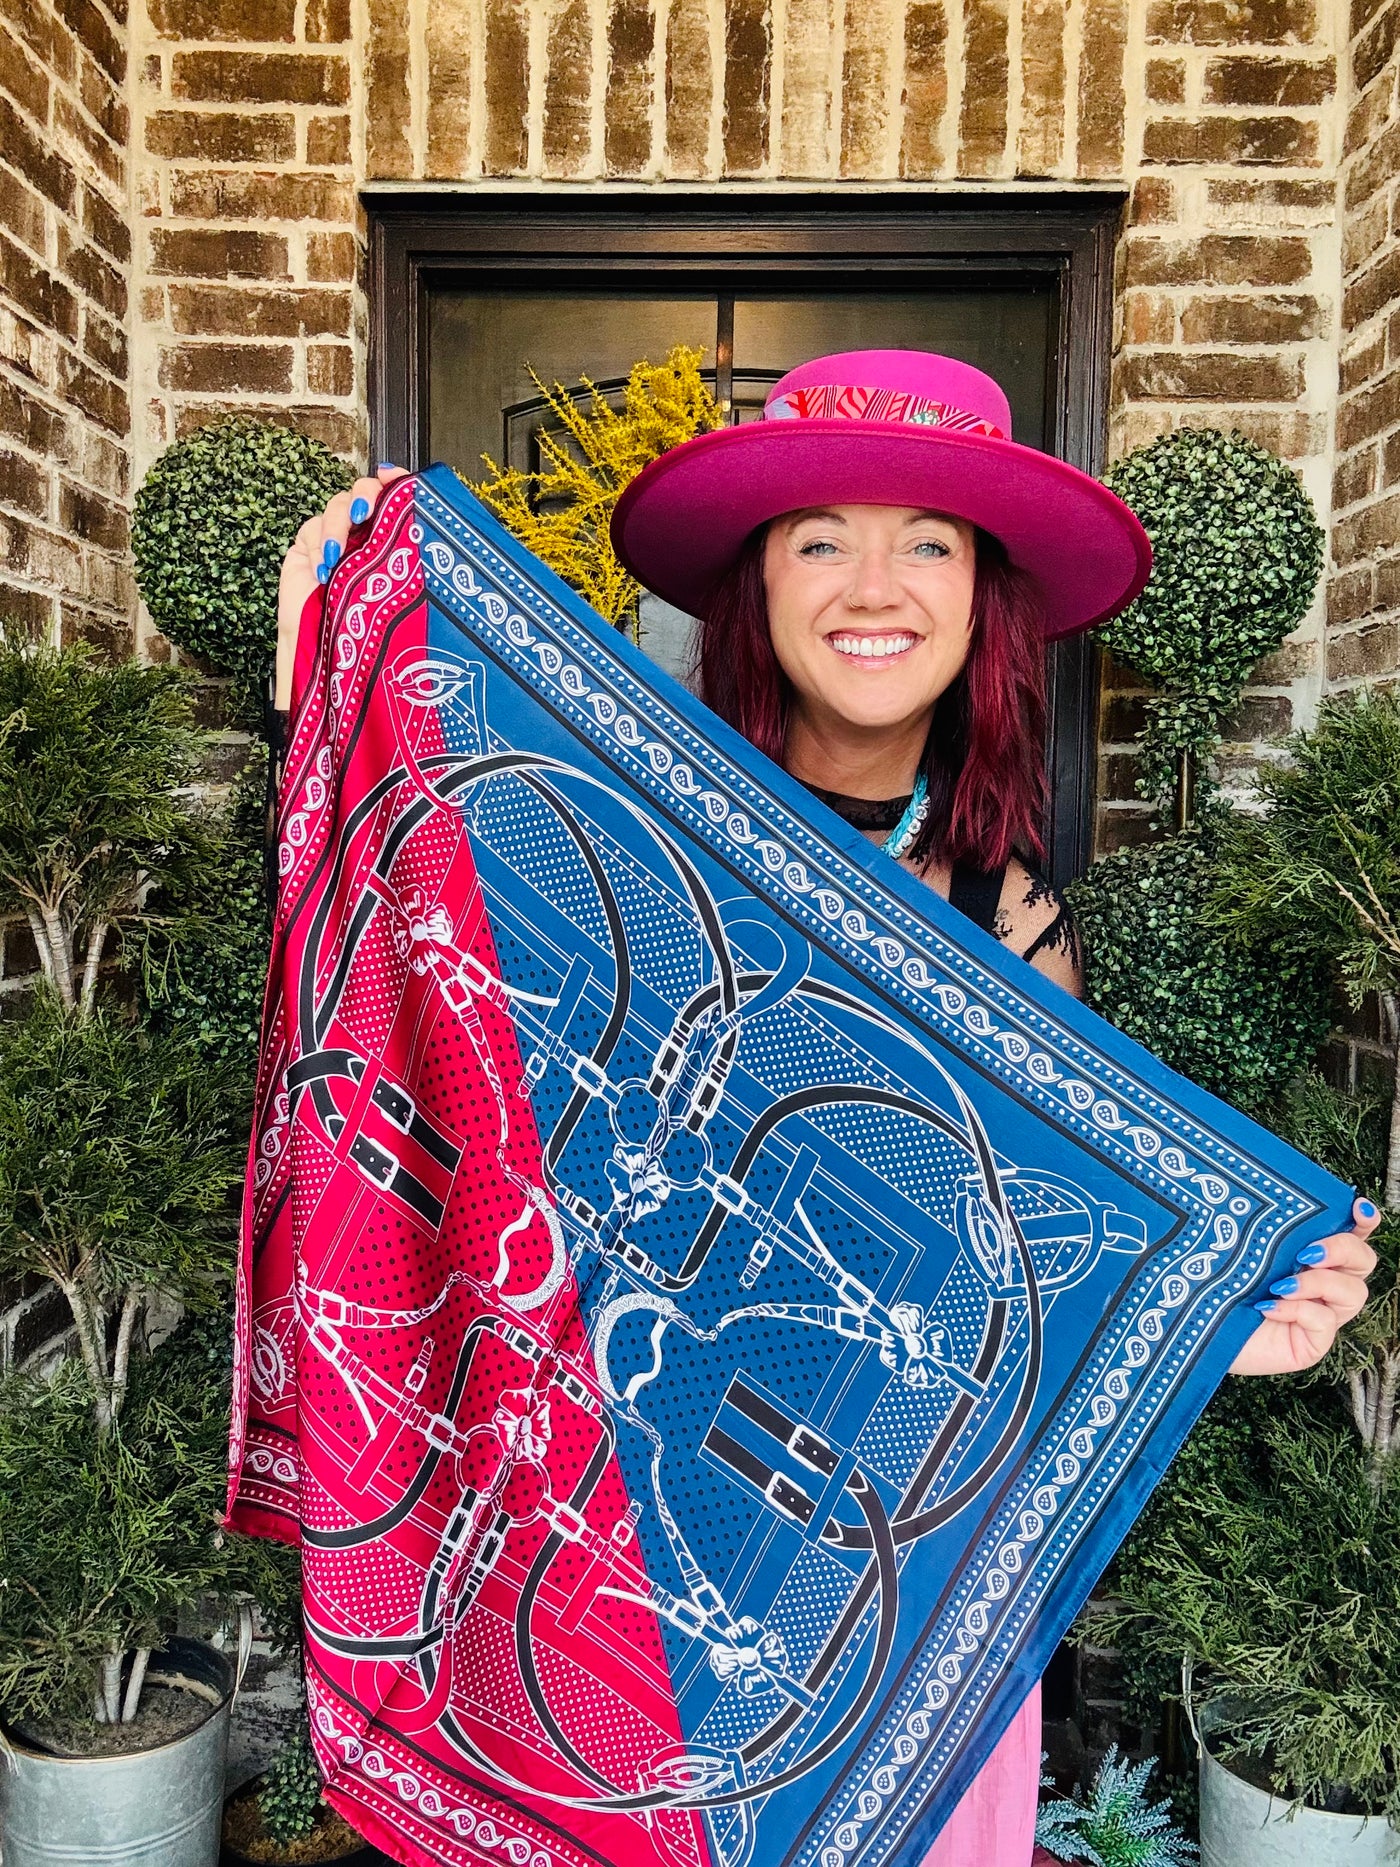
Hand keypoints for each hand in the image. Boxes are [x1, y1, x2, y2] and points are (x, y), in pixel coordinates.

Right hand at [274, 464, 407, 708]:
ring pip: (337, 506)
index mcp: (395, 540)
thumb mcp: (404, 594)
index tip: (392, 476)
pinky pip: (311, 529)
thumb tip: (432, 529)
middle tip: (367, 515)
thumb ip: (412, 557)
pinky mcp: (308, 546)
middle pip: (366, 492)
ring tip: (338, 559)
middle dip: (365, 497)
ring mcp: (337, 538)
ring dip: (338, 527)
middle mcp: (367, 535)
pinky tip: (323, 572)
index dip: (395, 481)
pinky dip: (317, 547)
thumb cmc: (374, 632)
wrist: (332, 660)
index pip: (397, 498)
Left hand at [1228, 1197, 1380, 1376]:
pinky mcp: (1312, 1343)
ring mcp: (1320, 1313)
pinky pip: (1325, 1322)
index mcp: (1311, 1254)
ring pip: (1354, 1292)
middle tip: (1309, 1251)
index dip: (1364, 1220)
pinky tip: (1268, 1307)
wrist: (1192, 1325)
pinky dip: (1299, 1310)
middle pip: (1364, 1260)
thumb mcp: (1241, 1244)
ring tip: (1281, 1284)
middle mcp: (1323, 1283)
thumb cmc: (1212, 1279)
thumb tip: (1268, 1187)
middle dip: (1344, 1249)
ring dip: (1319, 1282)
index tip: (1356, 1208)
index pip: (1354, 1233)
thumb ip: (1265, 1224)